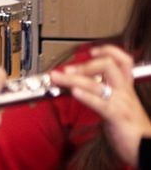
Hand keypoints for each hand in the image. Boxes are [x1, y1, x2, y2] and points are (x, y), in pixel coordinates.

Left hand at [51, 45, 150, 165]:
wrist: (147, 148)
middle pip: (108, 65)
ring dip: (73, 78)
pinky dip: (86, 96)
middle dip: (84, 64)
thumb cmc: (130, 127)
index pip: (123, 60)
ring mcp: (121, 103)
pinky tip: (74, 92)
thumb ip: (103, 92)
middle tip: (66, 69)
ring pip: (96, 84)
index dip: (107, 51)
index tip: (91, 51)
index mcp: (125, 87)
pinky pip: (101, 103)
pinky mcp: (117, 117)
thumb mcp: (118, 104)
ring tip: (57, 78)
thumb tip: (80, 83)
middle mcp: (124, 91)